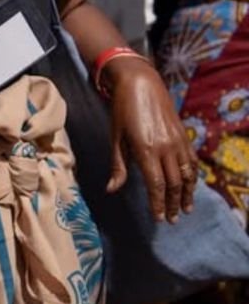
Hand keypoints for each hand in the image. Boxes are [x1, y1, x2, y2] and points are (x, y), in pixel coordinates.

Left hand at [104, 58, 195, 222]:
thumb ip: (117, 166)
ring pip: (187, 175)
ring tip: (185, 209)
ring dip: (186, 194)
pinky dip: (192, 177)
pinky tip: (189, 186)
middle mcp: (166, 148)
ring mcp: (178, 142)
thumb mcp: (115, 138)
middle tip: (172, 219)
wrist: (141, 84)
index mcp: (146, 150)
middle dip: (173, 204)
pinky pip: (192, 162)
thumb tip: (111, 190)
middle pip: (174, 184)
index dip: (158, 204)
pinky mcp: (184, 136)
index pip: (156, 185)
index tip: (158, 218)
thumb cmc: (122, 111)